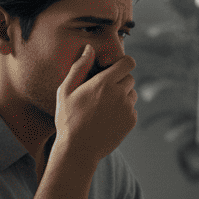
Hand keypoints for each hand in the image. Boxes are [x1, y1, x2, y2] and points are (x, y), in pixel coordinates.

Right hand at [54, 45, 137, 163]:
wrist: (78, 149)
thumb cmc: (68, 118)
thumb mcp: (66, 91)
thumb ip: (80, 67)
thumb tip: (89, 48)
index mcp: (104, 83)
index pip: (128, 63)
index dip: (123, 63)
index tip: (116, 68)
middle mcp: (120, 94)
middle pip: (129, 78)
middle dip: (119, 81)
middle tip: (103, 92)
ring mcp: (127, 109)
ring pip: (132, 94)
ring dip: (122, 96)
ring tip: (103, 107)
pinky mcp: (131, 121)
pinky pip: (132, 109)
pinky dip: (123, 111)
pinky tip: (107, 119)